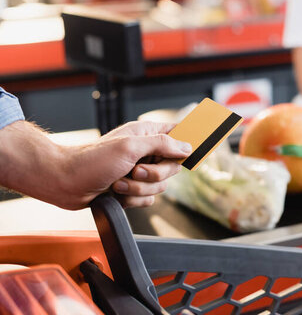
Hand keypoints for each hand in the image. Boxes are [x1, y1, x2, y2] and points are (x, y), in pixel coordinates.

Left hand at [59, 121, 191, 208]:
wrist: (65, 183)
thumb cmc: (91, 160)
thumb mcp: (130, 147)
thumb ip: (162, 144)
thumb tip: (186, 147)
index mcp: (146, 133)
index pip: (179, 132)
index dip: (192, 138)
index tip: (207, 141)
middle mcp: (145, 150)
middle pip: (173, 165)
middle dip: (155, 173)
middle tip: (136, 170)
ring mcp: (139, 170)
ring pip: (161, 184)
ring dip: (140, 188)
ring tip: (119, 183)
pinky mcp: (132, 188)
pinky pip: (149, 197)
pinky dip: (134, 199)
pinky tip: (117, 193)